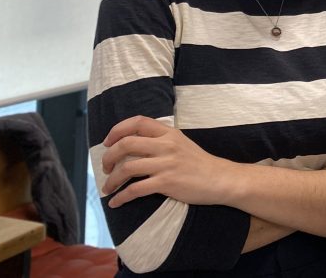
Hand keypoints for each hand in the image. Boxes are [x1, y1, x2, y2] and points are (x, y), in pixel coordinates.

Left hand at [100, 115, 234, 207]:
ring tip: (108, 188)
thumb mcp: (181, 142)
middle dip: (109, 157)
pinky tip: (116, 202)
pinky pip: (135, 190)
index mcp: (169, 133)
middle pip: (126, 144)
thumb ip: (160, 139)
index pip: (137, 122)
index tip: (108, 142)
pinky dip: (121, 197)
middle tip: (105, 168)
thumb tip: (133, 143)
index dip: (117, 130)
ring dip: (111, 180)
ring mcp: (166, 164)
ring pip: (127, 168)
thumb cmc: (198, 162)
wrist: (219, 179)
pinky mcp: (166, 183)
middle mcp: (166, 145)